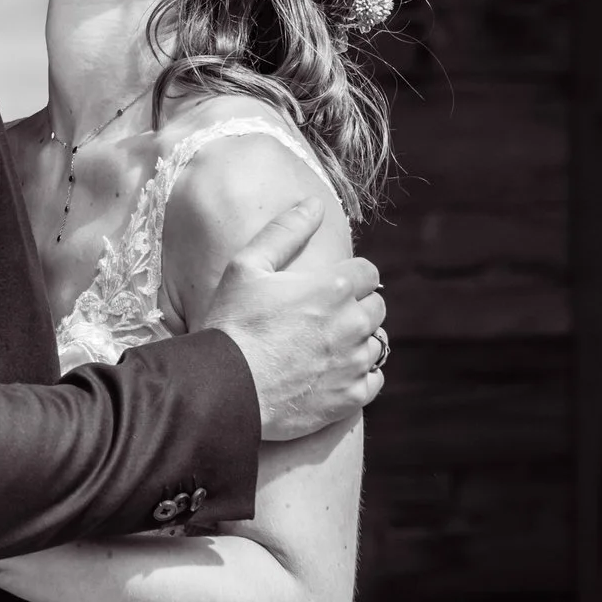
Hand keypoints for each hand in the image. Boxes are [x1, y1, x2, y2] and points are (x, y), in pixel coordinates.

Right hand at [203, 198, 387, 440]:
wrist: (224, 387)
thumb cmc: (232, 323)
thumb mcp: (247, 266)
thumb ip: (285, 231)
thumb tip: (313, 204)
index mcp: (334, 287)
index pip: (369, 273)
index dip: (351, 277)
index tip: (330, 288)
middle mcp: (353, 323)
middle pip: (377, 308)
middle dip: (356, 309)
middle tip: (322, 319)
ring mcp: (354, 363)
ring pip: (375, 345)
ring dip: (357, 343)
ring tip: (323, 349)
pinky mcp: (351, 397)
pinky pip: (373, 382)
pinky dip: (359, 378)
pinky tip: (332, 375)